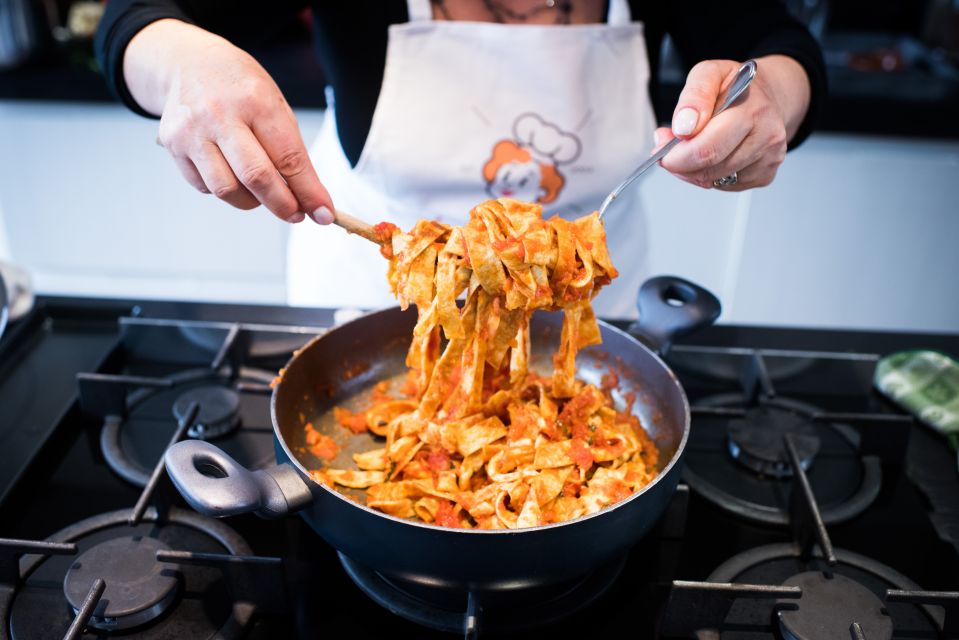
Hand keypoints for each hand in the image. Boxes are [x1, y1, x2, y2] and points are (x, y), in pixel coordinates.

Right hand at [124, 20, 334, 222]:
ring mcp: (192, 131)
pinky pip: (205, 186)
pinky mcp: (173, 146)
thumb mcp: (274, 104)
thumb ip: (289, 149)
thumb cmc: (240, 87)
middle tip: (296, 214)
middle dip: (283, 205)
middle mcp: (220, 115)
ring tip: (263, 194)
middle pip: (256, 177)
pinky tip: (233, 176)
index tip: (323, 213)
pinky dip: (226, 191)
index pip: (288, 158)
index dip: (308, 191)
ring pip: (226, 189)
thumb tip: (308, 197)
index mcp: (256, 101)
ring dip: (252, 202)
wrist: (187, 63)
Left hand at [654, 55, 810, 191]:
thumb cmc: (736, 85)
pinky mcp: (765, 175)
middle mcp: (766, 137)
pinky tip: (711, 156)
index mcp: (752, 110)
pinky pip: (725, 186)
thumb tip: (683, 127)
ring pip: (713, 181)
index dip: (676, 154)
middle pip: (709, 169)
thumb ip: (694, 96)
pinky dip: (709, 175)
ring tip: (691, 147)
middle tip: (669, 150)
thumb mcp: (710, 73)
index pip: (707, 148)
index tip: (662, 146)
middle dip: (680, 163)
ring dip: (692, 170)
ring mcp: (768, 159)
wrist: (769, 95)